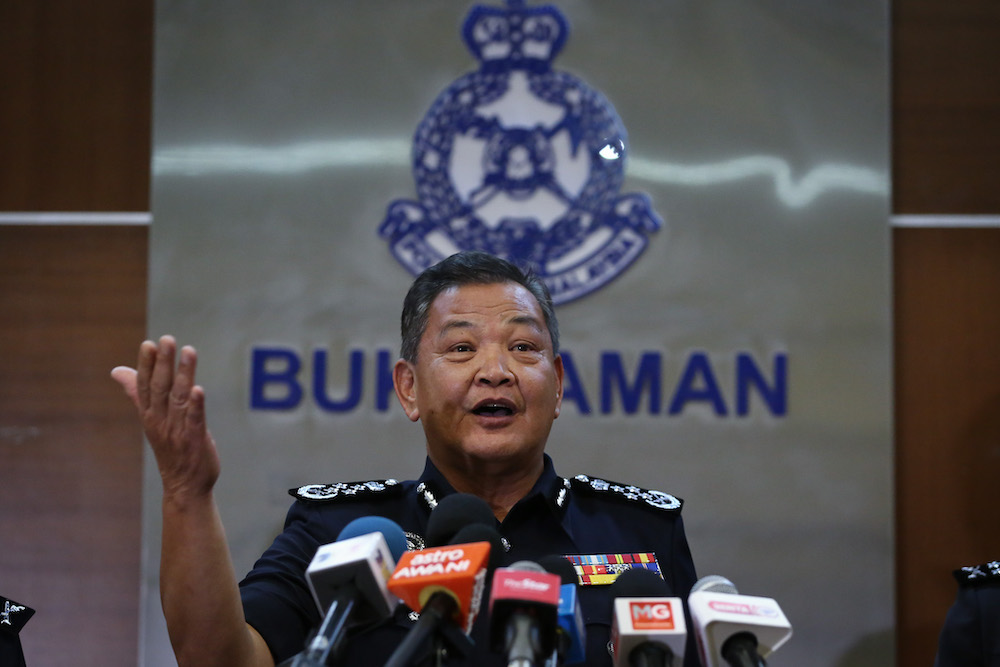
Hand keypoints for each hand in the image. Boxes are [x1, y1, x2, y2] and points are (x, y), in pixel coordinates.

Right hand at [112, 335, 220, 502]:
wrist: (183, 486)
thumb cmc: (170, 448)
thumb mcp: (151, 419)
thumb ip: (136, 393)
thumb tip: (117, 371)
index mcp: (150, 414)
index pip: (144, 386)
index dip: (146, 365)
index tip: (149, 344)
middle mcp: (160, 421)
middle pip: (160, 388)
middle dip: (163, 363)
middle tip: (166, 339)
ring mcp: (177, 431)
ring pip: (179, 398)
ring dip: (184, 374)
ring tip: (188, 352)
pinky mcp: (195, 440)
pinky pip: (194, 420)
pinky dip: (196, 405)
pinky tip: (198, 389)